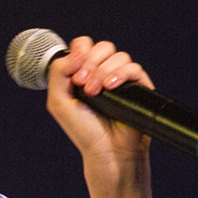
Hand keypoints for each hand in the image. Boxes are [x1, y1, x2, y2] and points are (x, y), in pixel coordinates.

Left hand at [46, 37, 153, 170]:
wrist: (107, 151)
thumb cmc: (83, 130)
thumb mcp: (58, 101)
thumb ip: (58, 72)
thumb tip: (76, 51)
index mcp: (83, 73)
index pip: (84, 45)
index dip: (80, 51)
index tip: (75, 72)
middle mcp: (102, 72)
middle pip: (102, 47)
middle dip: (90, 63)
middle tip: (83, 85)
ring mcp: (121, 79)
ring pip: (118, 55)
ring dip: (103, 71)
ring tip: (96, 92)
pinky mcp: (138, 86)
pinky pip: (134, 67)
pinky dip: (120, 73)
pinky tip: (111, 87)